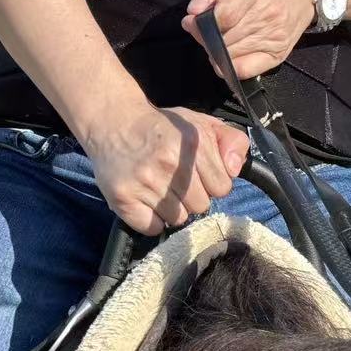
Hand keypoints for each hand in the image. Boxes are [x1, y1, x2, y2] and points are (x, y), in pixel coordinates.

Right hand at [86, 103, 250, 235]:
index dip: (211, 182)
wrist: (114, 121)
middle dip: (192, 195)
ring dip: (172, 208)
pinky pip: (153, 228)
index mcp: (193, 143)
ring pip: (179, 219)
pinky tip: (147, 199)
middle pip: (201, 206)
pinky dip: (152, 219)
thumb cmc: (162, 127)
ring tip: (160, 187)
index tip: (197, 173)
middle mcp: (170, 162)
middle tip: (175, 180)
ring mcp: (145, 182)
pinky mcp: (124, 199)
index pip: (222, 188)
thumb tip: (235, 170)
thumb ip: (232, 142)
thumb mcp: (202, 123)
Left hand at [181, 0, 321, 78]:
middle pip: (225, 39)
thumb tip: (193, 11)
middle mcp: (266, 15)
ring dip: (215, 50)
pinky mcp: (280, 51)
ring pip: (233, 56)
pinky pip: (249, 69)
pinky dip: (231, 68)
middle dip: (204, 37)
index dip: (200, 24)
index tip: (191, 21)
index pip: (222, 18)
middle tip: (200, 28)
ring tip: (214, 37)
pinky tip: (224, 57)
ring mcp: (275, 36)